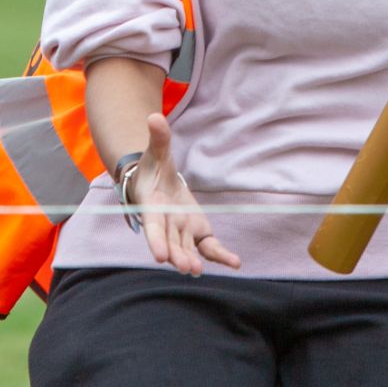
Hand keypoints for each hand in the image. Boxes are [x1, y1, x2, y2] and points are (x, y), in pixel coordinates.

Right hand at [132, 113, 240, 276]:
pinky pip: (209, 247)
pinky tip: (235, 263)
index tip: (159, 256)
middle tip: (187, 267)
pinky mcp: (197, 234)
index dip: (156, 241)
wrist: (157, 183)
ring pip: (188, 249)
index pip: (154, 227)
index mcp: (152, 208)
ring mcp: (182, 232)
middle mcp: (166, 225)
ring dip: (194, 259)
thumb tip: (155, 115)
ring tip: (198, 271)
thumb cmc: (153, 169)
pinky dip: (221, 256)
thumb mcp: (156, 152)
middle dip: (178, 255)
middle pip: (171, 244)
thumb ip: (158, 138)